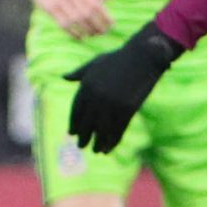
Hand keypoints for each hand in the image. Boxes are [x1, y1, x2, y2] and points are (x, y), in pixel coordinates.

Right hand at [32, 0, 113, 38]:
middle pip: (86, 14)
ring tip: (91, 35)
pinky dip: (73, 33)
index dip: (105, 16)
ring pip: (76, 20)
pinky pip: (63, 24)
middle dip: (96, 25)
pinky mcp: (51, 9)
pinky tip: (79, 37)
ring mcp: (61, 2)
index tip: (111, 25)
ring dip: (85, 30)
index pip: (96, 4)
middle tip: (102, 33)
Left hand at [62, 21, 183, 154]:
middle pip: (86, 124)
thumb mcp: (95, 63)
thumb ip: (79, 73)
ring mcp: (112, 105)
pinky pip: (117, 130)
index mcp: (86, 86)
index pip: (76, 111)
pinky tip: (108, 149)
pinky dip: (112, 142)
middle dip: (83, 137)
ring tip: (95, 150)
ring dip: (97, 143)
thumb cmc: (118, 59)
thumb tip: (64, 77)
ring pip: (101, 131)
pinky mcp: (127, 110)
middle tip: (81, 145)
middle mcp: (96, 98)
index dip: (74, 124)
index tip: (72, 133)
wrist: (142, 56)